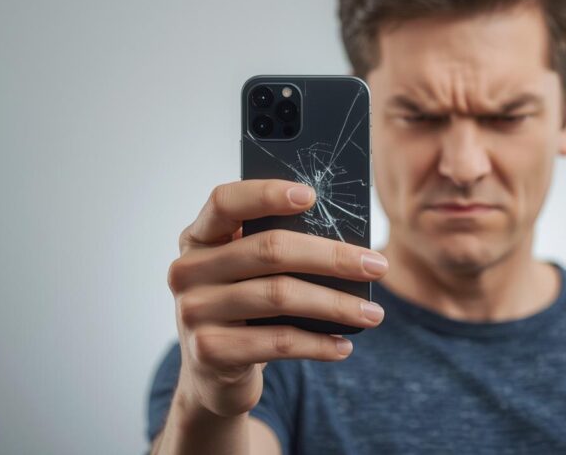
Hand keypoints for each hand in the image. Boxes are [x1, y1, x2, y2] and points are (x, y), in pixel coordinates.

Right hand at [166, 179, 387, 418]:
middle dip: (332, 257)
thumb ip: (275, 248)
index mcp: (199, 236)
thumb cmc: (244, 307)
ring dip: (336, 305)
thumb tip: (349, 241)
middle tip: (377, 266)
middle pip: (269, 250)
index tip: (312, 195)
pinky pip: (277, 342)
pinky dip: (318, 344)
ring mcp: (194, 311)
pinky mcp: (209, 352)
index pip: (226, 201)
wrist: (211, 372)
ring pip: (279, 296)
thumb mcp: (248, 272)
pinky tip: (344, 346)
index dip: (266, 194)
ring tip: (374, 314)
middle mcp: (188, 270)